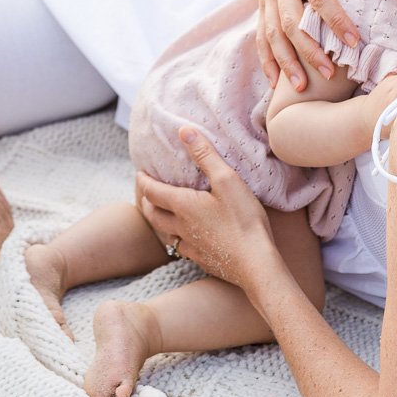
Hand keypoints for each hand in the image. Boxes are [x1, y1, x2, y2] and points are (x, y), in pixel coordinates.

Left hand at [135, 128, 276, 289]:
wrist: (256, 265)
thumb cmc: (243, 220)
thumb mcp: (227, 180)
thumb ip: (205, 156)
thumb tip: (184, 131)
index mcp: (183, 206)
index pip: (151, 191)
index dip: (143, 180)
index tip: (140, 173)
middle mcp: (180, 227)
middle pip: (152, 214)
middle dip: (146, 201)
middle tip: (146, 191)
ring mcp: (191, 246)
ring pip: (165, 233)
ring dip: (158, 220)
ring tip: (162, 212)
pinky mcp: (203, 260)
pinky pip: (181, 247)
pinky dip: (176, 238)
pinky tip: (186, 237)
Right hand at [256, 0, 375, 91]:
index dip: (335, 20)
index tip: (355, 41)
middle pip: (290, 21)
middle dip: (309, 50)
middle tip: (330, 73)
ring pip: (271, 32)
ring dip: (285, 61)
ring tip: (301, 87)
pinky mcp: (263, 2)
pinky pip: (260, 34)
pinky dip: (267, 58)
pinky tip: (275, 81)